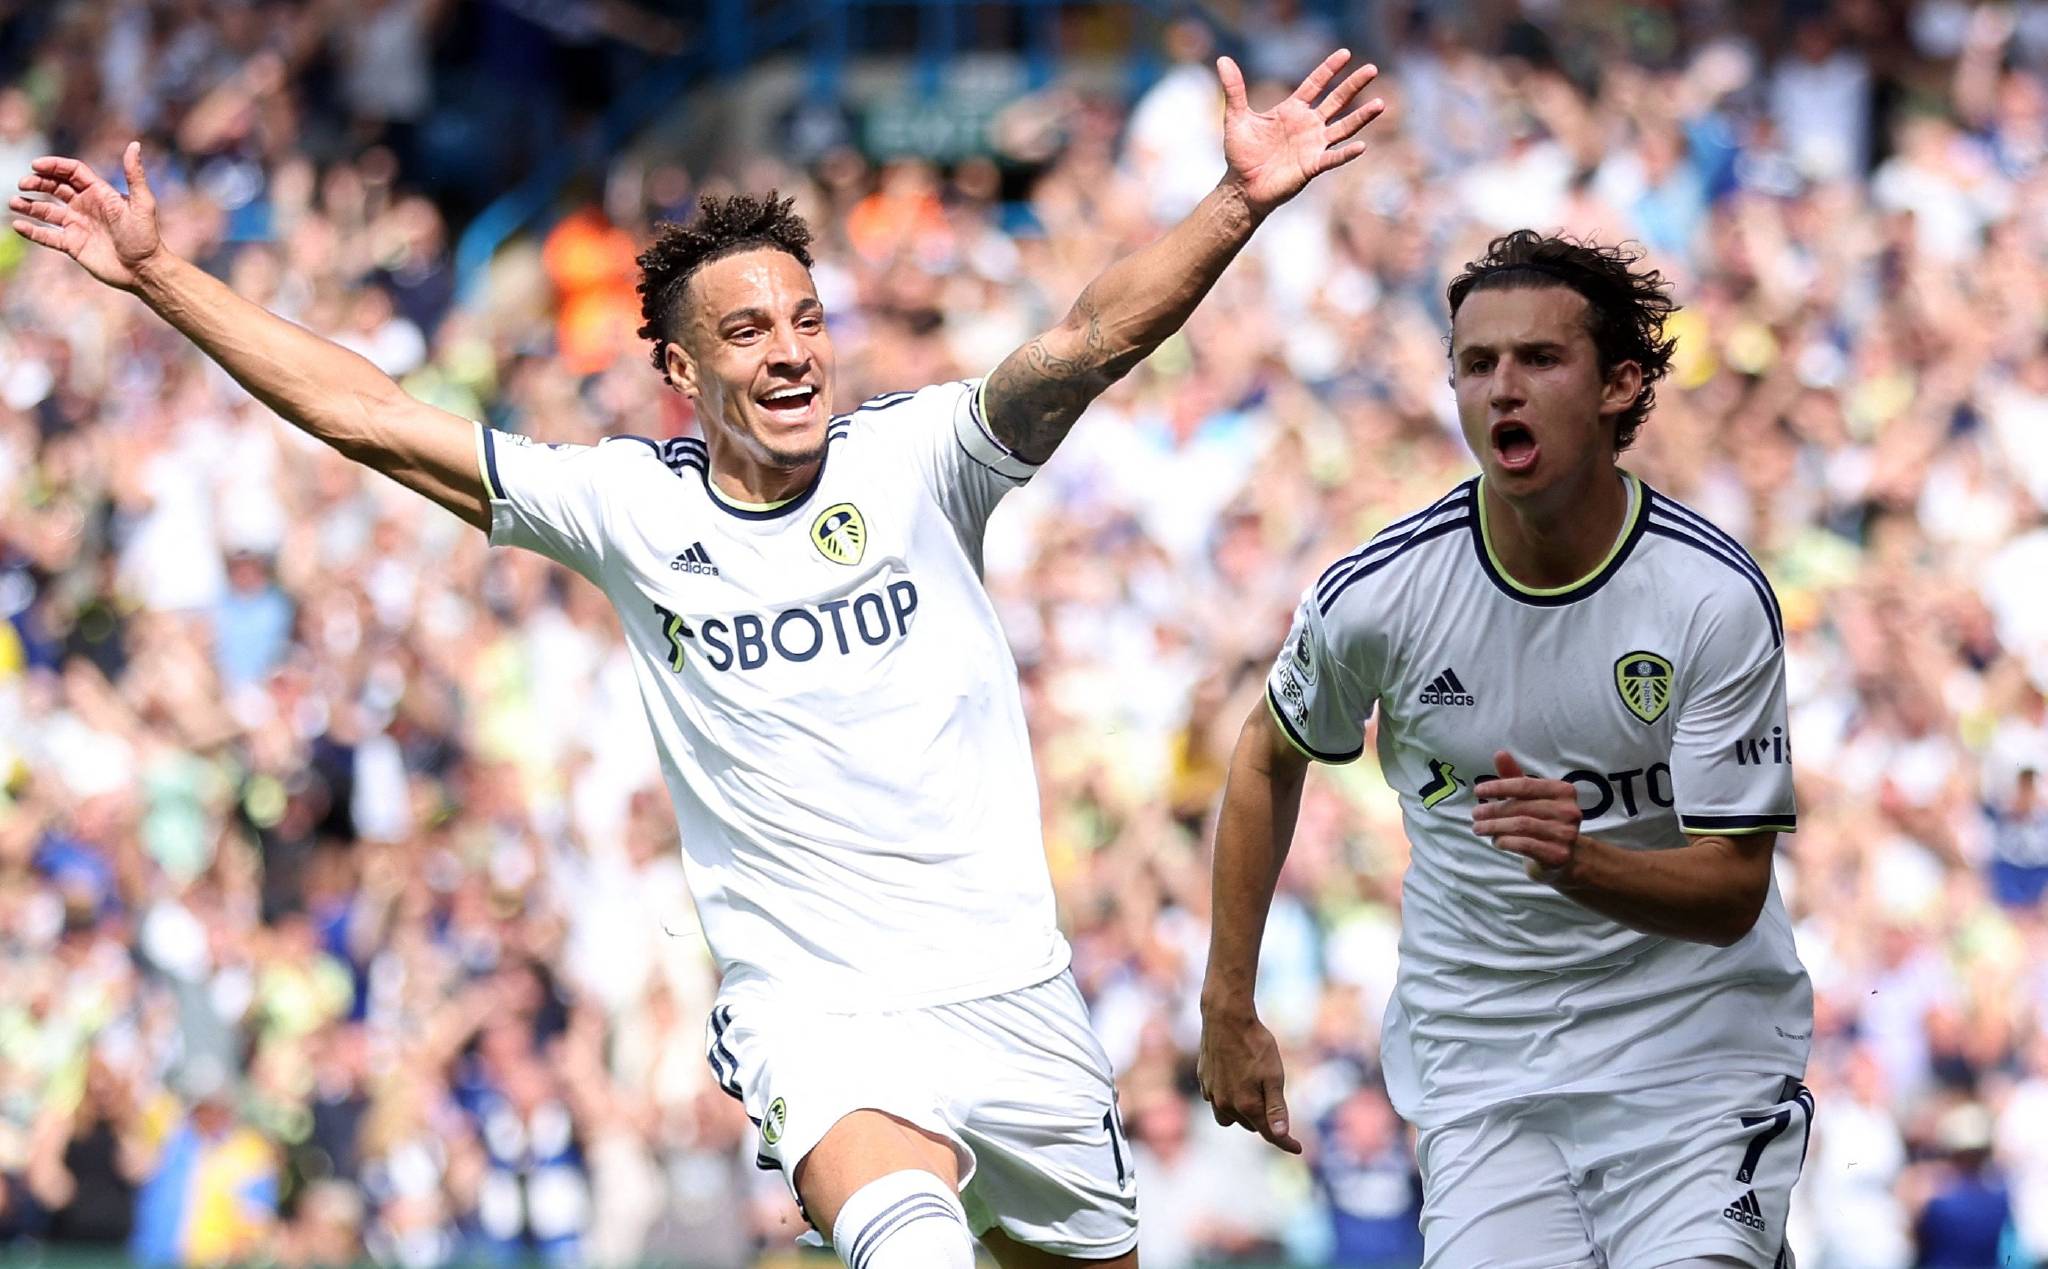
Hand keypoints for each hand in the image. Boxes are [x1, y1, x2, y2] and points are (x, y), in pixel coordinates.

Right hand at [11, 142, 163, 290]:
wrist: (144, 269)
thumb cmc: (146, 236)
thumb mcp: (143, 203)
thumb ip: (134, 174)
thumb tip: (135, 144)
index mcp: (99, 193)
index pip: (72, 172)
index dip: (54, 166)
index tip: (35, 165)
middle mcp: (85, 206)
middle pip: (55, 187)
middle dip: (37, 183)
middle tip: (23, 184)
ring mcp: (77, 225)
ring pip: (46, 211)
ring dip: (29, 205)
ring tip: (14, 202)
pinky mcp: (72, 245)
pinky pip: (47, 236)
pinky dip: (32, 231)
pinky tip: (18, 225)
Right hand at [1196, 1000, 1301, 1153]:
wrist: (1225, 1017)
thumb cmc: (1254, 1044)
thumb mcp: (1273, 1075)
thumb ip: (1276, 1108)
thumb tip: (1281, 1135)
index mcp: (1247, 1105)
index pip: (1269, 1134)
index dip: (1285, 1143)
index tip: (1298, 1148)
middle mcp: (1226, 1104)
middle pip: (1249, 1124)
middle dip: (1262, 1121)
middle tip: (1274, 1102)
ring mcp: (1211, 1093)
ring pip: (1228, 1116)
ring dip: (1241, 1113)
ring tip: (1251, 1096)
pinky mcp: (1203, 1080)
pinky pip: (1215, 1100)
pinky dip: (1226, 1098)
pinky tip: (1233, 1081)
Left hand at [1218, 49, 1384, 217]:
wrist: (1242, 187)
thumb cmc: (1240, 153)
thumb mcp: (1236, 117)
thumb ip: (1234, 89)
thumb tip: (1222, 59)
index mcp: (1292, 110)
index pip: (1315, 84)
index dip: (1329, 69)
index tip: (1345, 53)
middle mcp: (1308, 125)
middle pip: (1336, 101)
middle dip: (1353, 85)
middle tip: (1372, 69)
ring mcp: (1313, 145)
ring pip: (1343, 127)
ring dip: (1361, 117)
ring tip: (1381, 104)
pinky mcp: (1312, 166)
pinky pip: (1333, 158)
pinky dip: (1346, 153)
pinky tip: (1361, 145)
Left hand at [1472, 751, 1584, 883]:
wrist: (1560, 856)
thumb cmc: (1540, 820)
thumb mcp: (1529, 797)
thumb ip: (1514, 776)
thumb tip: (1500, 753)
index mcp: (1564, 791)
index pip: (1525, 785)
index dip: (1499, 786)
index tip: (1478, 790)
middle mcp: (1570, 811)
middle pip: (1521, 807)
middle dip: (1493, 810)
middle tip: (1474, 814)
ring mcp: (1567, 834)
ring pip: (1521, 826)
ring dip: (1494, 826)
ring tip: (1478, 828)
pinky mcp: (1559, 854)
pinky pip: (1525, 845)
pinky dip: (1505, 841)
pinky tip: (1495, 841)